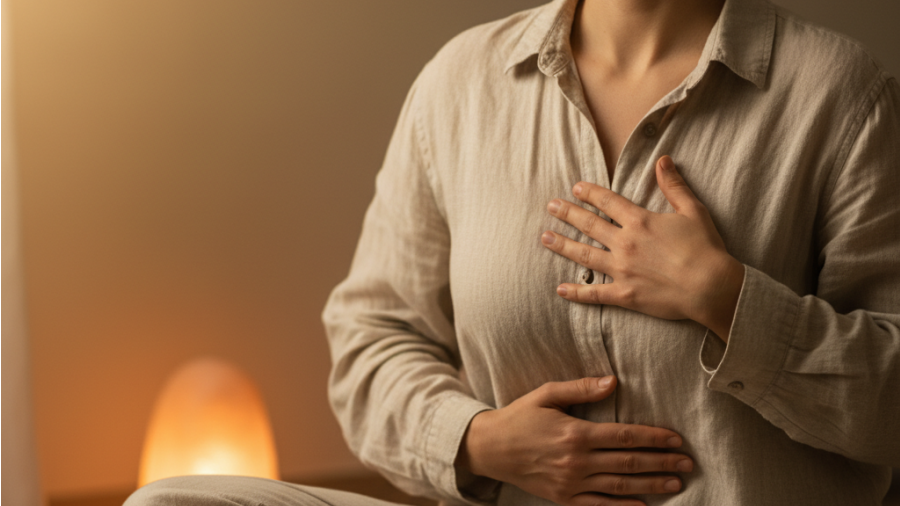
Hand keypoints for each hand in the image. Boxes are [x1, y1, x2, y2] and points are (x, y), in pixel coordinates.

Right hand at [457, 377, 691, 505]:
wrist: (489, 449)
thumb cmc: (519, 417)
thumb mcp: (545, 394)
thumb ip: (580, 388)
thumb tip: (613, 382)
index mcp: (575, 433)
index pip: (624, 435)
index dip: (654, 437)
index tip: (676, 439)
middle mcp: (576, 461)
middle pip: (629, 462)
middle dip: (662, 462)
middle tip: (688, 463)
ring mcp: (571, 483)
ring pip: (620, 486)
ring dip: (651, 485)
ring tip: (676, 483)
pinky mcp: (564, 498)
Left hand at [540, 156, 743, 340]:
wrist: (711, 287)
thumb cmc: (705, 248)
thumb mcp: (692, 210)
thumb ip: (674, 185)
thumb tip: (663, 160)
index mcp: (640, 221)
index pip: (607, 202)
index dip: (590, 193)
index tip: (575, 188)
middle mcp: (625, 243)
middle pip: (589, 225)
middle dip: (567, 214)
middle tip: (550, 206)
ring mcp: (622, 270)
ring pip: (584, 255)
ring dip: (563, 245)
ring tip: (545, 238)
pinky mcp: (625, 294)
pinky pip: (594, 293)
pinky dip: (576, 292)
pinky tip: (560, 289)